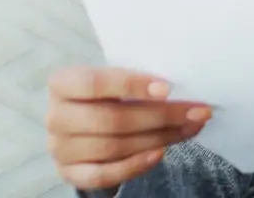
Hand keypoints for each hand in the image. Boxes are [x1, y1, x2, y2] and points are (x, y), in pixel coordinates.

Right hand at [46, 66, 211, 190]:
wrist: (85, 121)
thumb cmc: (108, 92)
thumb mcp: (117, 77)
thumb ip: (138, 80)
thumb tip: (183, 89)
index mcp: (63, 83)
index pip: (94, 83)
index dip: (131, 84)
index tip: (168, 88)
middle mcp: (56, 116)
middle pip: (109, 119)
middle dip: (160, 116)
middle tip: (197, 111)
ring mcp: (60, 148)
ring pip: (112, 147)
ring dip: (158, 138)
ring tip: (190, 127)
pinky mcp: (69, 172)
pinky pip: (101, 175)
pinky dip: (133, 166)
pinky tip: (160, 153)